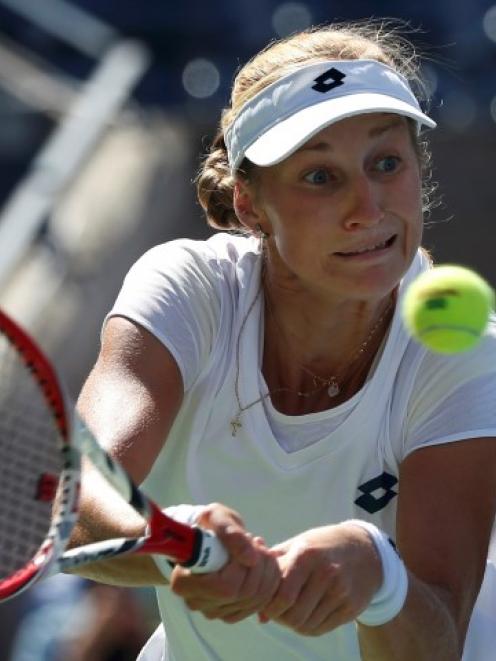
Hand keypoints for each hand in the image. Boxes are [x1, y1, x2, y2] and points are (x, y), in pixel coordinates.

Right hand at [170, 503, 280, 622]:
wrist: (205, 534)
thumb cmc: (207, 522)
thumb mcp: (216, 516)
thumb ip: (231, 533)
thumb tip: (251, 558)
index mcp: (184, 582)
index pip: (225, 587)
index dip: (243, 566)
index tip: (248, 540)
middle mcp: (196, 602)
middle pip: (242, 596)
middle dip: (260, 566)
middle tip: (258, 542)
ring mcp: (213, 610)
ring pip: (254, 602)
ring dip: (267, 572)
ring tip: (260, 549)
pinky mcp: (228, 612)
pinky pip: (258, 605)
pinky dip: (267, 583)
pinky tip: (262, 563)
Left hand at [260, 523, 382, 635]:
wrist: (363, 549)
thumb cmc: (321, 547)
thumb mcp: (297, 546)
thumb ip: (274, 571)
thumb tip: (259, 611)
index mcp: (306, 555)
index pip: (282, 595)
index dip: (269, 606)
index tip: (266, 604)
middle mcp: (325, 573)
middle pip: (294, 615)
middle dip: (280, 617)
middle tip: (278, 610)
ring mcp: (341, 591)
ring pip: (306, 625)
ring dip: (294, 623)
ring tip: (292, 610)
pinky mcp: (351, 606)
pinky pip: (321, 628)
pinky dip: (309, 626)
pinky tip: (307, 613)